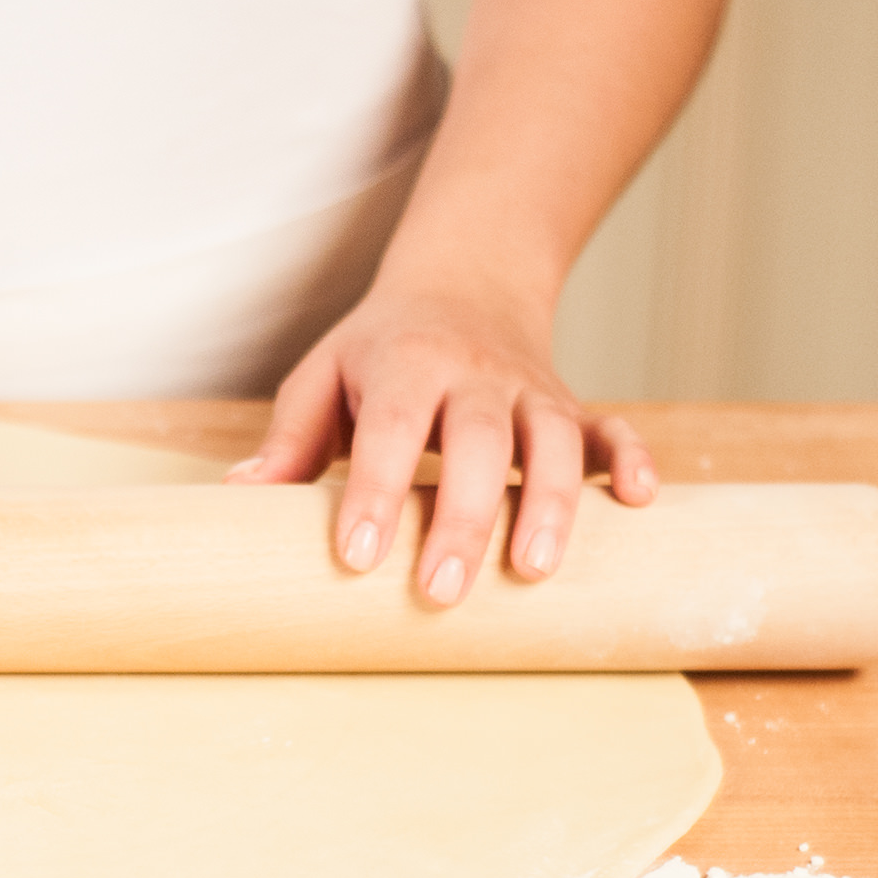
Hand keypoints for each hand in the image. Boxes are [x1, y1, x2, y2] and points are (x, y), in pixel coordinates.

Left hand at [225, 274, 656, 603]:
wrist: (462, 284)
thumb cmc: (377, 352)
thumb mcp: (322, 375)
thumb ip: (289, 438)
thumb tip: (238, 496)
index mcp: (406, 365)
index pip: (391, 429)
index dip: (376, 491)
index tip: (359, 556)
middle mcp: (476, 375)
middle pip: (481, 442)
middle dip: (464, 518)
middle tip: (440, 593)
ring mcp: (532, 391)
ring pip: (557, 440)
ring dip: (553, 504)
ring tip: (532, 573)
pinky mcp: (572, 405)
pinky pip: (614, 428)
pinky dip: (633, 460)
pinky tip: (639, 504)